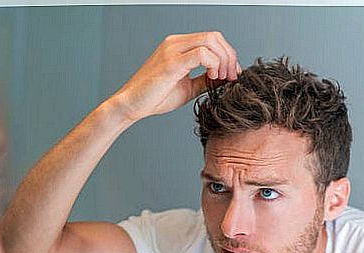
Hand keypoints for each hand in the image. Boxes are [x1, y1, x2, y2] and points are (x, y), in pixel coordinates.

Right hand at [110, 32, 240, 123]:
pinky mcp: (172, 61)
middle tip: (232, 76)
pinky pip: (202, 54)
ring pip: (211, 41)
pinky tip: (212, 77)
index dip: (227, 54)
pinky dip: (213, 64)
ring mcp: (172, 50)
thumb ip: (205, 80)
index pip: (212, 39)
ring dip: (223, 59)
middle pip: (214, 36)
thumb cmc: (153, 98)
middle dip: (229, 56)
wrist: (131, 105)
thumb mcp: (187, 88)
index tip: (232, 73)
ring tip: (222, 78)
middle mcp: (175, 43)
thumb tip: (225, 78)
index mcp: (178, 46)